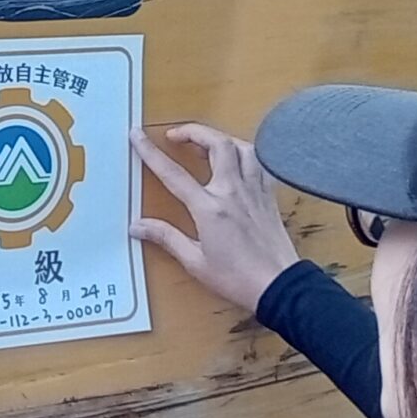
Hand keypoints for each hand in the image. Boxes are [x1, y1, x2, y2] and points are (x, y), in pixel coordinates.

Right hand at [131, 123, 299, 314]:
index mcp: (209, 208)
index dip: (151, 152)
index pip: (174, 173)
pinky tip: (237, 162)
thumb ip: (166, 238)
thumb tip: (137, 226)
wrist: (279, 285)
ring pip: (242, 147)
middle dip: (194, 131)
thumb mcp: (195, 262)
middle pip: (216, 143)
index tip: (138, 136)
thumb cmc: (237, 278)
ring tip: (207, 144)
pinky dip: (245, 154)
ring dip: (221, 139)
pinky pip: (259, 163)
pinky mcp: (269, 196)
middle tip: (177, 135)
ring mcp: (254, 190)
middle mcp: (233, 191)